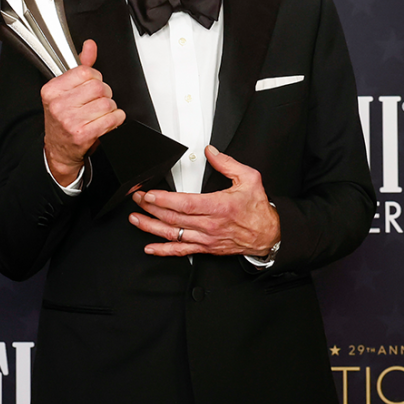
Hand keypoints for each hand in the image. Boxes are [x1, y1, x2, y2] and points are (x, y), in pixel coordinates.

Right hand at [41, 39, 124, 185]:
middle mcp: (58, 105)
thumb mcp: (65, 91)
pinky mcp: (83, 135)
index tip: (90, 89)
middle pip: (99, 87)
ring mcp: (70, 121)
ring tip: (99, 115)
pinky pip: (112, 119)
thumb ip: (80, 67)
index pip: (86, 72)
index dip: (95, 79)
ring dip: (110, 109)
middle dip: (104, 94)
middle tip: (96, 103)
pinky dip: (116, 119)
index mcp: (51, 91)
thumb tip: (90, 46)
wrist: (59, 150)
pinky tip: (107, 122)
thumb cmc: (63, 119)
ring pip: (108, 103)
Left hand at [128, 146, 279, 256]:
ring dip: (151, 227)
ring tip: (135, 219)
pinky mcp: (205, 248)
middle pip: (174, 218)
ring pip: (173, 234)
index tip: (150, 194)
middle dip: (151, 208)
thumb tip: (210, 152)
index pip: (185, 204)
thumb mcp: (249, 178)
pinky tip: (150, 247)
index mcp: (219, 206)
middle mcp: (210, 225)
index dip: (165, 200)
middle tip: (137, 199)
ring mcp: (206, 238)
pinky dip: (163, 250)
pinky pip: (181, 251)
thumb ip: (227, 163)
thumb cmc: (258, 208)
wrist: (268, 234)